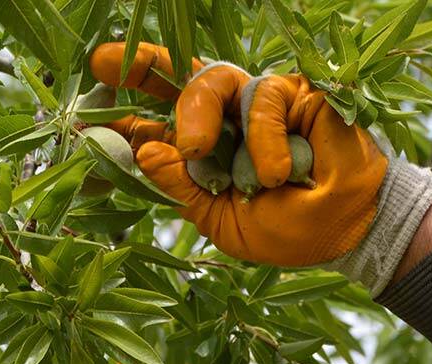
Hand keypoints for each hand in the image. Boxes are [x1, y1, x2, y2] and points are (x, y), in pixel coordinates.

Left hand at [88, 42, 388, 267]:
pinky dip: (261, 139)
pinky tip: (275, 173)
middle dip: (139, 67)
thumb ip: (184, 190)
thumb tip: (145, 152)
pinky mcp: (292, 92)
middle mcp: (225, 121)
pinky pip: (260, 98)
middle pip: (175, 79)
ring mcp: (256, 104)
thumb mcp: (223, 221)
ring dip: (196, 112)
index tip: (81, 119)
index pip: (155, 127)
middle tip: (106, 65)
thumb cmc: (290, 230)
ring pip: (211, 79)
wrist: (350, 231)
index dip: (120, 119)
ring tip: (198, 147)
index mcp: (204, 153)